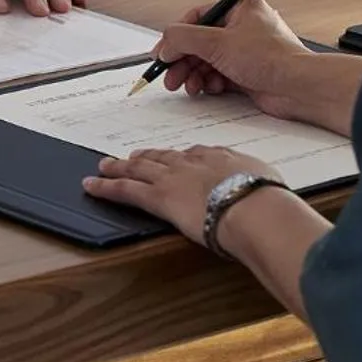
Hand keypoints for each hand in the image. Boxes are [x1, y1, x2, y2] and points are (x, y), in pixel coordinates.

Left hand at [81, 146, 282, 247]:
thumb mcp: (269, 185)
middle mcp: (193, 162)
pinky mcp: (158, 196)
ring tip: (106, 165)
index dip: (182, 158)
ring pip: (139, 169)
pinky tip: (91, 185)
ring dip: (120, 167)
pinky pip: (125, 189)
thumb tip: (269, 196)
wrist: (254, 207)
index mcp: (220, 157)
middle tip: (134, 156)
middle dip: (147, 157)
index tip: (177, 159)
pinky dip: (105, 187)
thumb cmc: (267, 200)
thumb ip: (261, 186)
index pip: (196, 154)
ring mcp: (172, 177)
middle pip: (163, 157)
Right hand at [153, 0, 314, 116]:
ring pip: (209, 61)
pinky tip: (210, 88)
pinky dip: (210, 82)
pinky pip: (219, 75)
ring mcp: (246, 52)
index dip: (177, 36)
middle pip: (201, 42)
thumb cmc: (271, 59)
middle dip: (184, 60)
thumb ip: (183, 38)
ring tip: (189, 86)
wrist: (298, 87)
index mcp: (241, 10)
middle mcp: (244, 29)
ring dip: (195, 74)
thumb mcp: (217, 43)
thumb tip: (164, 41)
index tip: (162, 52)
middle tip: (170, 75)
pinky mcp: (248, 73)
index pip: (198, 17)